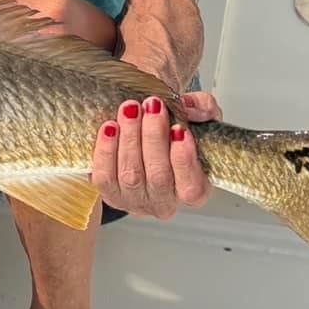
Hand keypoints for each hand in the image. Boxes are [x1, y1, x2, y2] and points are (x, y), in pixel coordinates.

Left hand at [92, 91, 220, 219]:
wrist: (143, 137)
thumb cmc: (174, 134)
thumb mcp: (198, 118)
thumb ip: (204, 108)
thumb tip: (188, 107)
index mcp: (194, 190)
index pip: (191, 187)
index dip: (184, 159)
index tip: (179, 129)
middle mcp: (165, 202)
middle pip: (159, 176)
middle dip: (153, 137)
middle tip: (151, 107)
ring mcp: (135, 201)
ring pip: (131, 175)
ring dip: (130, 138)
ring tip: (130, 109)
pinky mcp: (110, 194)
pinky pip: (104, 177)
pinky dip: (106, 150)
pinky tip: (110, 127)